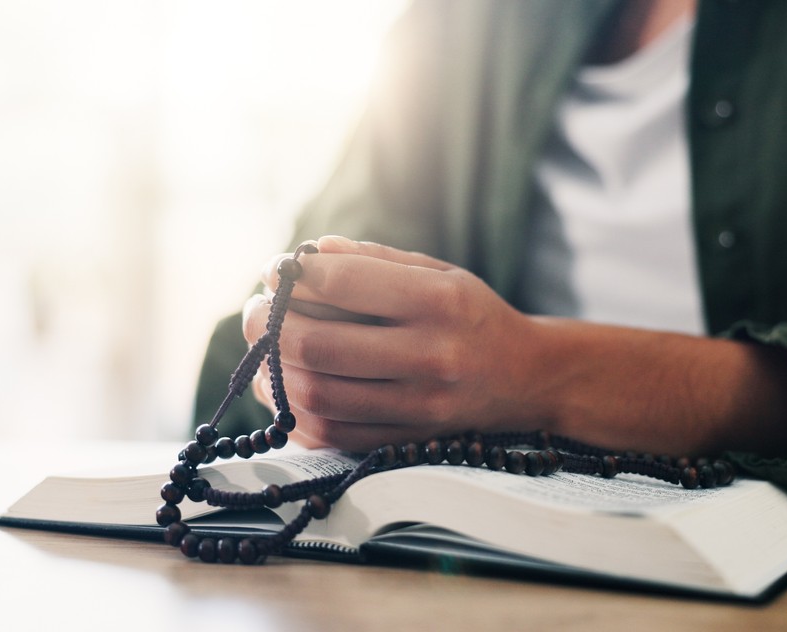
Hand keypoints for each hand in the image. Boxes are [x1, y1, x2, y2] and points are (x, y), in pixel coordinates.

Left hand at [243, 235, 786, 455]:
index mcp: (440, 300)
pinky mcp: (406, 441)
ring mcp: (418, 405)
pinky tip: (287, 387)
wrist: (529, 379)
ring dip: (272, 370)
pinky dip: (294, 411)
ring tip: (267, 349)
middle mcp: (430, 355)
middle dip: (269, 324)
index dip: (294, 274)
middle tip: (257, 312)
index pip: (342, 282)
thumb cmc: (473, 316)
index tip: (279, 271)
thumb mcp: (437, 271)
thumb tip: (303, 258)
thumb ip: (370, 260)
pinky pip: (330, 432)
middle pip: (316, 345)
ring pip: (314, 393)